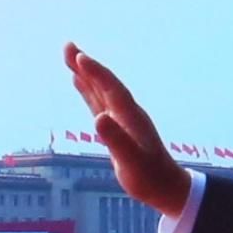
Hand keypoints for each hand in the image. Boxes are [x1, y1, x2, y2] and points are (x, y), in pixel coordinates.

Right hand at [62, 46, 193, 223]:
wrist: (164, 186)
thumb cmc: (148, 177)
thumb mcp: (131, 162)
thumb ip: (116, 140)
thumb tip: (99, 118)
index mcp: (131, 118)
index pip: (112, 89)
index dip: (96, 73)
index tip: (79, 57)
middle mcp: (127, 112)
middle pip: (105, 83)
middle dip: (87, 65)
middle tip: (67, 46)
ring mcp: (122, 118)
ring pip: (101, 90)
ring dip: (86, 73)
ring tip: (70, 56)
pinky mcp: (116, 125)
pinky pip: (99, 101)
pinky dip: (88, 89)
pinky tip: (79, 81)